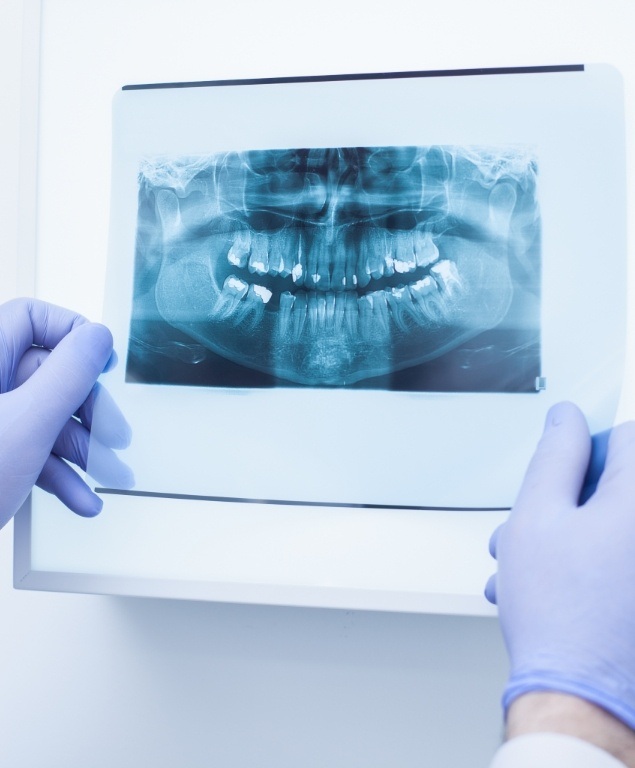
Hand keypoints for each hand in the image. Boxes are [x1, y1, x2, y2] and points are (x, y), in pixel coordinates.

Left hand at [0, 298, 130, 527]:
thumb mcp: (26, 425)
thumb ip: (68, 375)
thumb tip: (96, 338)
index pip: (30, 318)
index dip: (72, 335)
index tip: (102, 362)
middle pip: (48, 375)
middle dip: (88, 411)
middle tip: (113, 435)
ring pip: (43, 418)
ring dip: (81, 450)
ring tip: (107, 476)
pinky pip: (29, 450)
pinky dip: (57, 472)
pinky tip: (79, 495)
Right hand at [485, 401, 634, 731]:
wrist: (580, 696)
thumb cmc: (560, 612)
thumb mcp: (536, 514)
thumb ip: (555, 454)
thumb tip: (566, 418)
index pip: (624, 437)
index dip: (582, 449)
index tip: (557, 475)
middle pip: (614, 485)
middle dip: (564, 500)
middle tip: (532, 525)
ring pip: (609, 526)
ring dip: (566, 535)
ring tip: (525, 565)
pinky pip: (616, 560)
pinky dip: (587, 564)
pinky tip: (548, 588)